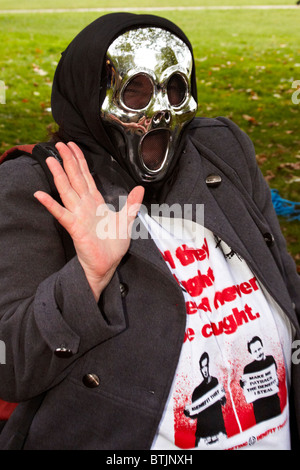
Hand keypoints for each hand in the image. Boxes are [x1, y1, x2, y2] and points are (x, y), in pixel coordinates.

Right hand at [34, 142, 143, 300]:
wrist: (108, 265)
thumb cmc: (113, 245)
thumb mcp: (126, 220)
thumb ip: (131, 204)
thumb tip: (140, 188)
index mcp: (95, 201)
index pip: (85, 176)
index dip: (79, 160)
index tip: (73, 146)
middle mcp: (84, 205)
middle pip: (74, 178)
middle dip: (68, 161)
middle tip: (59, 144)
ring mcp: (78, 215)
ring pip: (67, 191)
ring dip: (59, 176)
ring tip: (50, 160)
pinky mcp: (75, 227)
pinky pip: (61, 214)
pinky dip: (51, 204)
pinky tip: (41, 195)